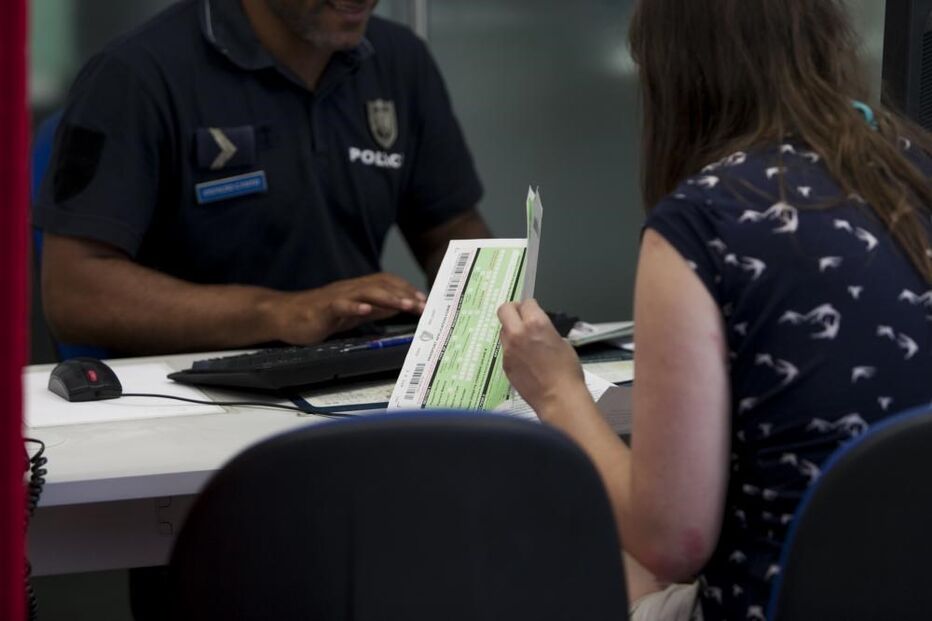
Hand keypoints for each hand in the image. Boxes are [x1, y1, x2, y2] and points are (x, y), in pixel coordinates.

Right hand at [265, 273, 426, 344]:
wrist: (284, 316)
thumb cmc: (319, 315)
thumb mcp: (354, 313)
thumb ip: (375, 310)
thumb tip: (398, 308)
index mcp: (358, 289)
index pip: (387, 283)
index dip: (406, 289)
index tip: (425, 301)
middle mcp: (350, 289)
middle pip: (381, 285)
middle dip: (404, 294)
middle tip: (422, 305)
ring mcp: (336, 297)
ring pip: (366, 292)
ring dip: (388, 298)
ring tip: (405, 306)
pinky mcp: (322, 308)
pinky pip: (340, 305)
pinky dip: (354, 306)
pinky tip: (365, 310)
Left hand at [497, 299, 586, 417]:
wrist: (558, 397)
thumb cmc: (566, 372)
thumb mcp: (561, 342)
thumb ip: (545, 330)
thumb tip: (537, 328)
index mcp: (536, 324)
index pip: (526, 303)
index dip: (530, 306)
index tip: (532, 310)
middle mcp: (518, 333)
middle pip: (504, 310)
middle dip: (513, 310)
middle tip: (520, 316)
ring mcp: (509, 349)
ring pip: (503, 330)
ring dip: (511, 330)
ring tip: (525, 341)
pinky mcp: (505, 364)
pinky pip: (506, 349)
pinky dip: (513, 349)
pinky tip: (525, 359)